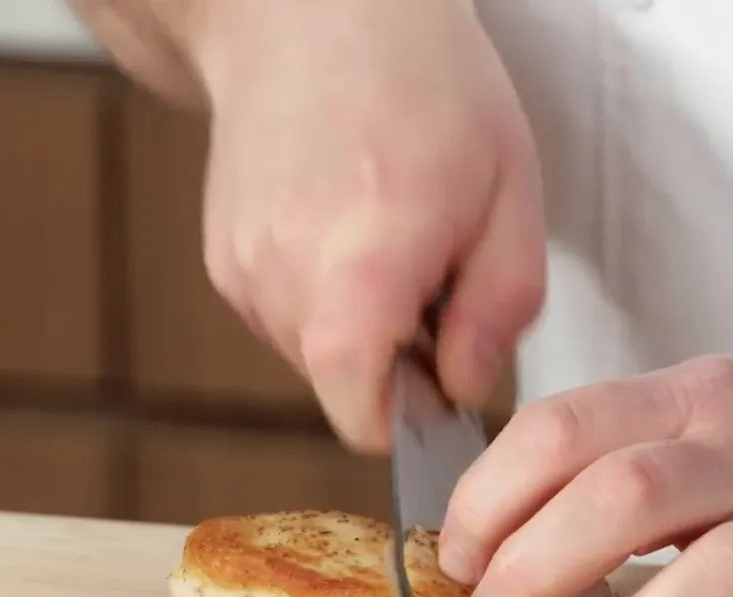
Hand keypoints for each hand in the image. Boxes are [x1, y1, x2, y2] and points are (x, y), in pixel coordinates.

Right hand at [166, 0, 545, 451]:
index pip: (361, 415)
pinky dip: (321, 298)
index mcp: (363, 263)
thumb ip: (498, 310)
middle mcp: (285, 275)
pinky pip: (283, 320)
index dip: (410, 420)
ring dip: (359, 328)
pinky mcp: (221, 261)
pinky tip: (342, 226)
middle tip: (434, 279)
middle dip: (394, 363)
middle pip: (343, 391)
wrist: (308, 13)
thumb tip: (466, 391)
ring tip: (388, 239)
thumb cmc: (424, 86)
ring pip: (311, 359)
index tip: (443, 382)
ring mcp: (241, 269)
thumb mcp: (511, 191)